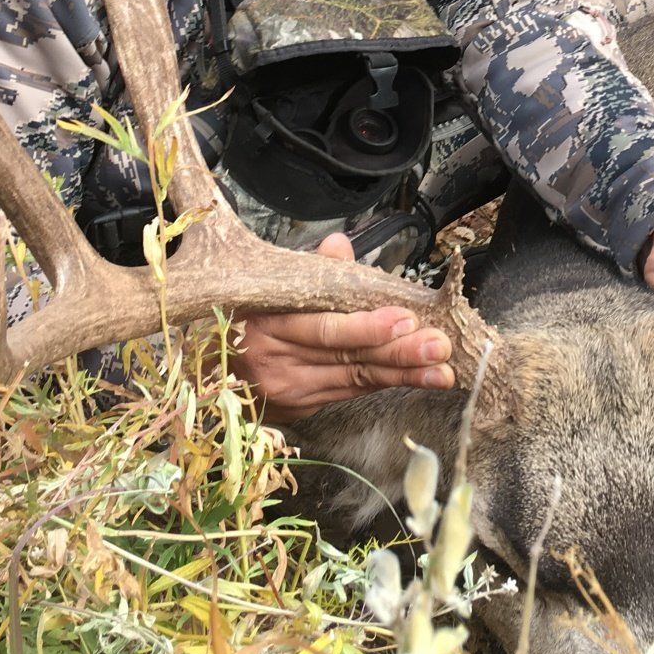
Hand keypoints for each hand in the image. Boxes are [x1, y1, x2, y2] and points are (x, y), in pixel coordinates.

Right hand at [229, 233, 456, 421]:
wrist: (211, 366)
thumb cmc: (251, 314)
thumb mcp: (273, 285)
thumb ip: (312, 268)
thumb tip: (339, 245)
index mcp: (267, 323)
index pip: (325, 328)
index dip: (367, 327)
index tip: (406, 320)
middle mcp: (275, 362)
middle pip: (346, 358)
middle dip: (398, 354)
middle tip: (439, 347)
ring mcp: (286, 391)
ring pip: (354, 381)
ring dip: (402, 376)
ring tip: (441, 371)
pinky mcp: (298, 408)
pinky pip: (347, 391)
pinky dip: (381, 384)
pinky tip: (414, 378)